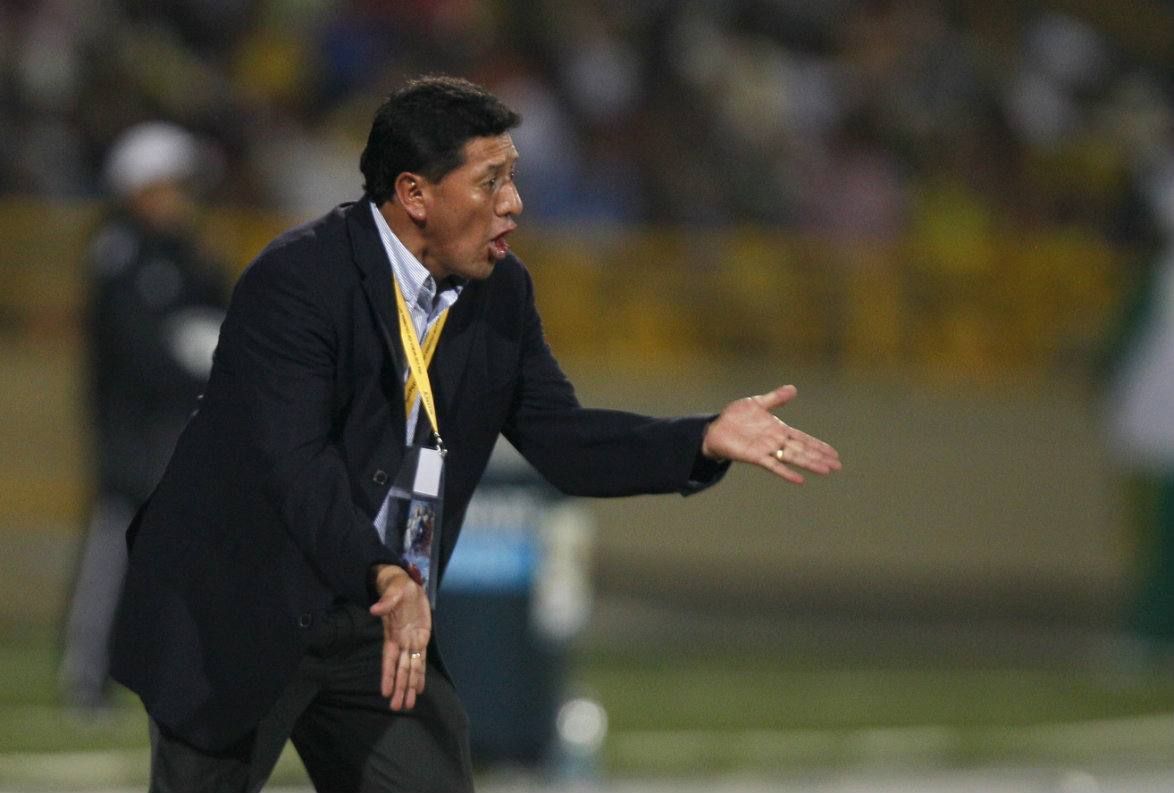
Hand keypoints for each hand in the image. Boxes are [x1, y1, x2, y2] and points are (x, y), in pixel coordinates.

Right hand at [369, 564, 430, 709]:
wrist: (406, 584)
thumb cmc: (397, 588)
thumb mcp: (393, 592)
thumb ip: (386, 602)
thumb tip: (374, 609)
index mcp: (392, 634)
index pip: (389, 660)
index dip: (388, 676)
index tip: (385, 692)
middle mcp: (401, 642)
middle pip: (401, 669)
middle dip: (400, 688)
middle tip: (398, 707)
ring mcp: (411, 642)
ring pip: (411, 668)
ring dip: (410, 686)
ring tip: (409, 704)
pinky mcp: (422, 638)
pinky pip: (421, 659)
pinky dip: (420, 674)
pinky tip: (420, 688)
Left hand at [702, 385, 840, 483]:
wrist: (716, 427)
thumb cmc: (736, 416)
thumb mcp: (757, 403)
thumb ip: (776, 398)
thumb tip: (794, 388)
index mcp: (779, 429)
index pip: (804, 438)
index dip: (819, 445)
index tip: (834, 453)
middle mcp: (776, 441)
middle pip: (803, 450)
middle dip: (820, 457)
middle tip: (838, 465)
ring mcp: (767, 450)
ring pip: (793, 458)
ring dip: (810, 464)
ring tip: (826, 470)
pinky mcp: (756, 457)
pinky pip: (774, 466)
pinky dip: (787, 473)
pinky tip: (800, 480)